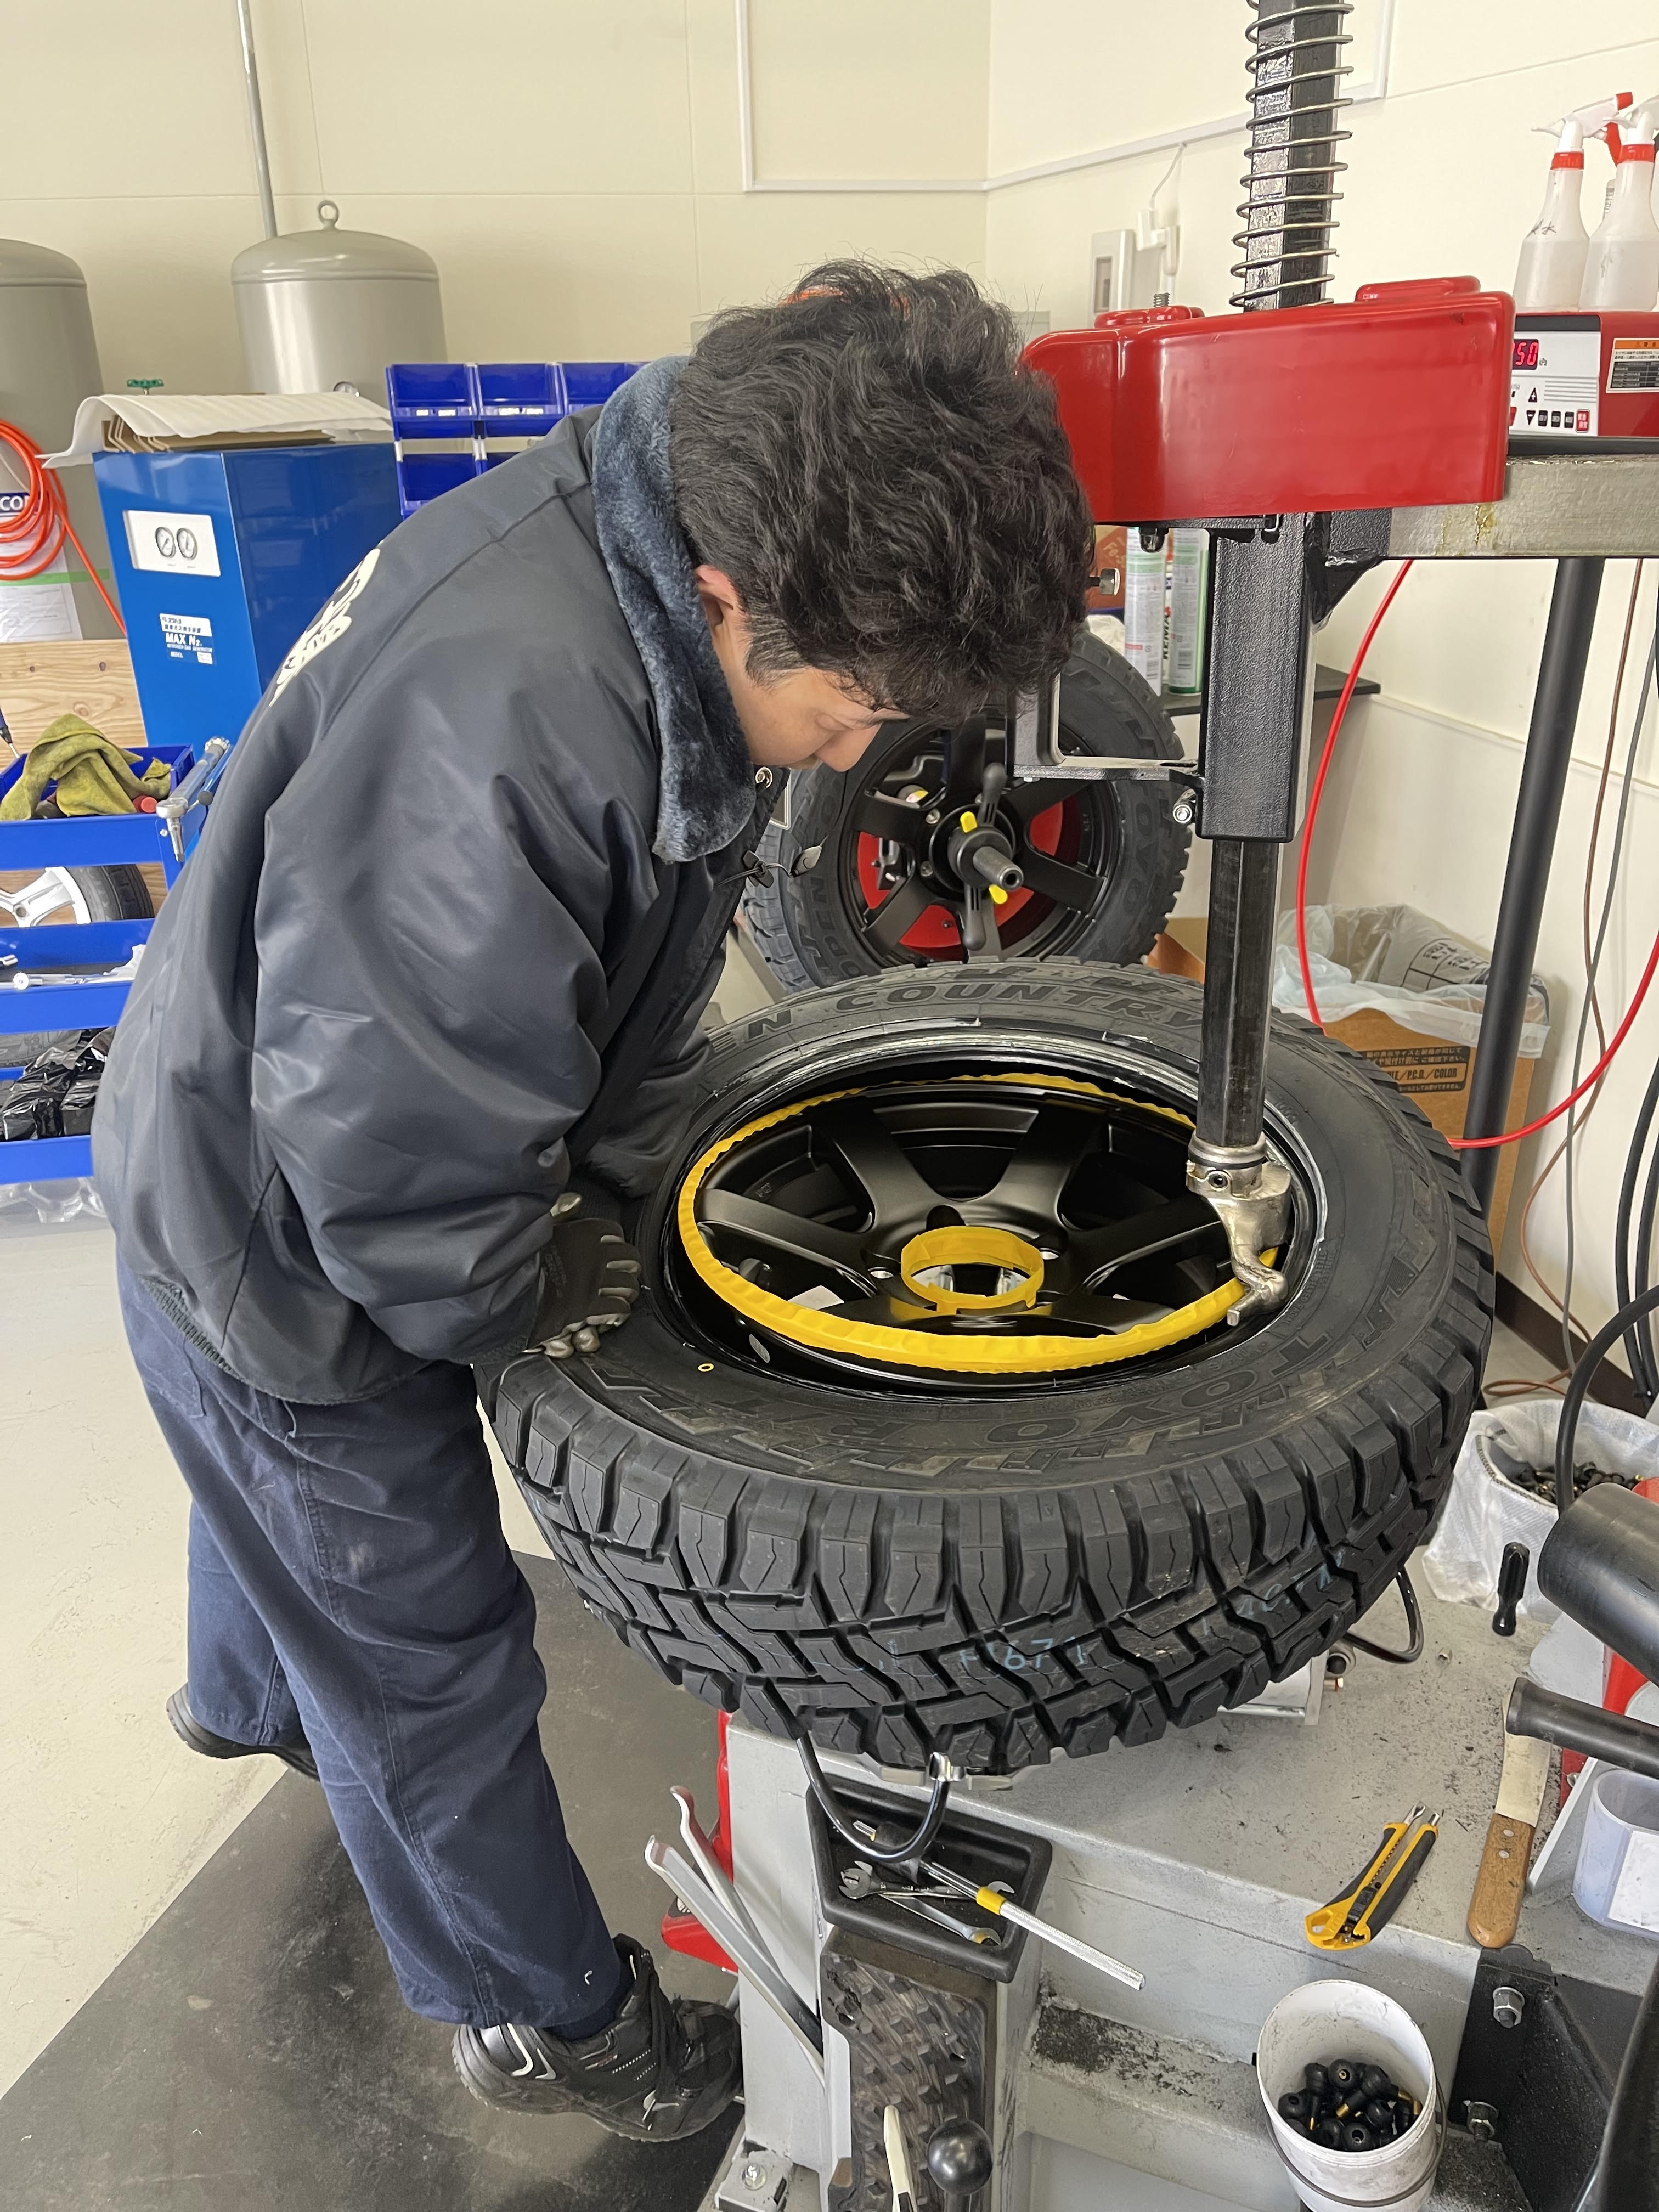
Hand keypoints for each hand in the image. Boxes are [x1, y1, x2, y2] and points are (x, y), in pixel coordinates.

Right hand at [531, 1191, 641, 1357]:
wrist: (508, 1289)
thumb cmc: (520, 1258)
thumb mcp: (539, 1227)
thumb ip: (559, 1212)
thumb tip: (575, 1199)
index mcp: (583, 1232)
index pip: (614, 1232)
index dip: (615, 1242)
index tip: (611, 1250)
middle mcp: (594, 1255)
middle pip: (630, 1259)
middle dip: (629, 1268)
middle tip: (622, 1274)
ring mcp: (593, 1281)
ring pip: (629, 1285)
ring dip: (626, 1292)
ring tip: (620, 1296)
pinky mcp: (589, 1307)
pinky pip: (618, 1309)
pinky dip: (619, 1313)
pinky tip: (612, 1315)